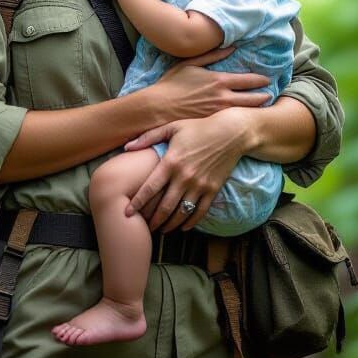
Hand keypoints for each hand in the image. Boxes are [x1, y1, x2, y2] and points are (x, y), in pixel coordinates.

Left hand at [124, 108, 250, 232]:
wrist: (231, 133)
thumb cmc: (198, 128)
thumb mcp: (172, 128)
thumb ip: (148, 137)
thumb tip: (126, 147)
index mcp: (171, 162)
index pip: (150, 188)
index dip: (137, 203)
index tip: (127, 213)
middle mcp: (184, 177)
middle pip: (164, 207)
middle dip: (153, 220)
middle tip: (145, 228)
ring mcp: (200, 185)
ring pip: (181, 213)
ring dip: (170, 225)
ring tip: (161, 230)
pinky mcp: (213, 190)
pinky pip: (200, 212)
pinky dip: (190, 223)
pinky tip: (183, 227)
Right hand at [153, 49, 269, 120]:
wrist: (158, 107)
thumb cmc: (172, 84)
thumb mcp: (190, 63)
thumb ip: (213, 55)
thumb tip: (232, 48)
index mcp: (219, 81)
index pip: (249, 80)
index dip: (261, 80)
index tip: (267, 80)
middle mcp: (223, 98)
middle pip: (253, 99)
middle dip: (264, 96)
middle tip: (270, 95)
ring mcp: (219, 113)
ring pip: (246, 112)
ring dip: (256, 109)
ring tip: (262, 107)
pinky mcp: (213, 124)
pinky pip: (233, 121)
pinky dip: (242, 119)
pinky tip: (245, 119)